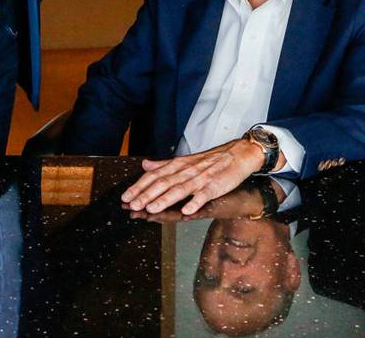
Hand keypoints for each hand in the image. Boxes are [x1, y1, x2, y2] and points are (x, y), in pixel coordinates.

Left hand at [121, 138, 279, 215]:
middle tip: (131, 205)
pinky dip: (195, 202)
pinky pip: (203, 195)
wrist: (239, 154)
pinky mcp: (215, 186)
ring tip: (151, 209)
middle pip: (164, 183)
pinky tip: (187, 211)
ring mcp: (201, 179)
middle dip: (146, 194)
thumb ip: (164, 165)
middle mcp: (187, 171)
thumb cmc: (212, 160)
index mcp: (179, 165)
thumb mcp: (186, 160)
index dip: (140, 186)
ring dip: (165, 199)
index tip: (126, 196)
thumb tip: (145, 165)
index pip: (155, 175)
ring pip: (180, 189)